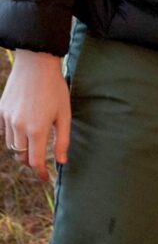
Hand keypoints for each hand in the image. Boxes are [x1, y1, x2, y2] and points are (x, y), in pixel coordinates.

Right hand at [0, 50, 70, 183]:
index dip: (40, 172)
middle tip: (41, 162)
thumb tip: (62, 161)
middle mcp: (18, 127)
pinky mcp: (0, 111)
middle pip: (21, 155)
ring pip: (11, 145)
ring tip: (34, 146)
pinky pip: (4, 132)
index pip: (35, 161)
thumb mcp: (64, 114)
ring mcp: (7, 119)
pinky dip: (13, 136)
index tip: (44, 178)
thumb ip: (63, 140)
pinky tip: (23, 131)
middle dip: (31, 162)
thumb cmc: (55, 89)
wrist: (35, 65)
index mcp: (37, 130)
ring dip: (22, 149)